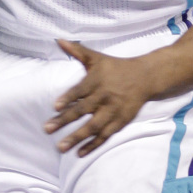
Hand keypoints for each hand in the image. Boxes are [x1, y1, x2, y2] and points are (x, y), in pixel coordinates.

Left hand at [45, 39, 153, 155]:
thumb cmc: (115, 67)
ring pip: (93, 127)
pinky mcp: (120, 122)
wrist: (145, 78)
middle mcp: (104, 97)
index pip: (80, 91)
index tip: (55, 106)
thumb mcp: (96, 57)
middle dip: (64, 120)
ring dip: (76, 137)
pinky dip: (92, 145)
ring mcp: (112, 111)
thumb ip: (76, 50)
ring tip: (61, 146)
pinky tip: (79, 152)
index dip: (68, 98)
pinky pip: (105, 136)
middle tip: (47, 129)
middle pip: (83, 111)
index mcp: (97, 81)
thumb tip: (58, 40)